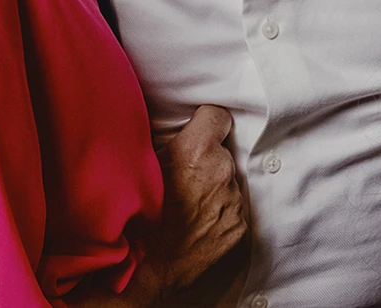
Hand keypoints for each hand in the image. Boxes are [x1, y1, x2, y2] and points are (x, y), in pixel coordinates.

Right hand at [147, 105, 246, 294]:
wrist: (150, 265)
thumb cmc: (141, 214)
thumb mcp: (143, 164)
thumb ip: (165, 139)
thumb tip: (168, 124)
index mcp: (198, 149)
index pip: (218, 115)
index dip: (206, 123)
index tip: (199, 130)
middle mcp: (222, 170)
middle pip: (223, 150)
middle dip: (209, 158)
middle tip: (186, 174)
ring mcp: (233, 199)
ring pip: (229, 181)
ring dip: (215, 186)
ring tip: (189, 202)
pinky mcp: (239, 225)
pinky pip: (232, 207)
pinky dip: (220, 211)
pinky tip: (198, 220)